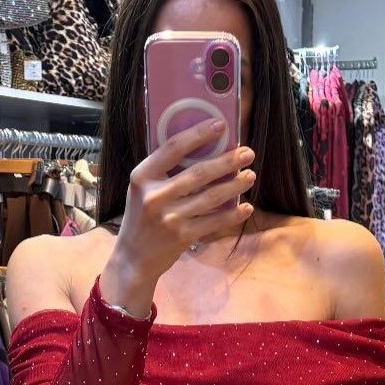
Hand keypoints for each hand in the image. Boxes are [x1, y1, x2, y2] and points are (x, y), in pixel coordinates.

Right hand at [100, 118, 255, 315]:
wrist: (133, 259)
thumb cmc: (141, 217)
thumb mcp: (142, 189)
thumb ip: (163, 171)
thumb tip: (202, 148)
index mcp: (142, 176)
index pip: (173, 148)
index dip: (198, 134)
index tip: (220, 125)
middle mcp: (155, 196)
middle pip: (198, 173)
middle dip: (227, 161)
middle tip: (247, 153)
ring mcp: (169, 218)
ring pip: (210, 197)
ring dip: (234, 186)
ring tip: (250, 176)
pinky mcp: (182, 237)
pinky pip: (214, 222)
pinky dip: (232, 215)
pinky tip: (246, 207)